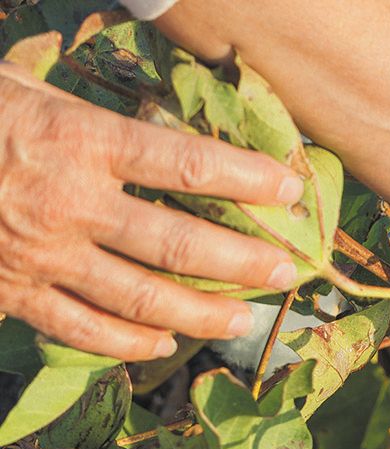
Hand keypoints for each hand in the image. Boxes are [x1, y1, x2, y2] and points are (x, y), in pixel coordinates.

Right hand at [0, 64, 303, 360]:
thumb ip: (100, 120)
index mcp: (79, 141)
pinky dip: (128, 344)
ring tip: (244, 321)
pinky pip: (81, 330)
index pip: (187, 165)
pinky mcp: (12, 292)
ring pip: (141, 298)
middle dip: (243, 262)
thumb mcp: (31, 90)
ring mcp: (41, 256)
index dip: (247, 180)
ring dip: (203, 314)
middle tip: (286, 273)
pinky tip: (163, 346)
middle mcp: (70, 204)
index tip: (290, 190)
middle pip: (179, 244)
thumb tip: (168, 132)